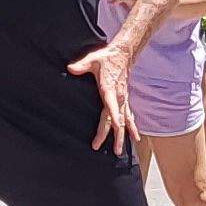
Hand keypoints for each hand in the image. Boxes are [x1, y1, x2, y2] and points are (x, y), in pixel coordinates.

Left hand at [64, 39, 139, 154]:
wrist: (123, 54)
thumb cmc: (107, 58)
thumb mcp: (93, 59)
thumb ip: (82, 65)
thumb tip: (70, 67)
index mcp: (109, 90)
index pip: (111, 107)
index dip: (112, 119)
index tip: (113, 129)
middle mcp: (118, 97)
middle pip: (118, 120)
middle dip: (116, 136)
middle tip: (114, 151)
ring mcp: (123, 99)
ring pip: (125, 121)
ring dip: (123, 136)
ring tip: (120, 150)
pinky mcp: (124, 99)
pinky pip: (129, 116)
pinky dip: (132, 127)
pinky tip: (135, 137)